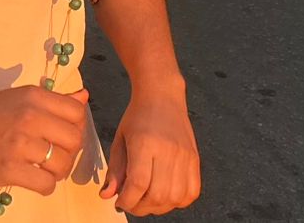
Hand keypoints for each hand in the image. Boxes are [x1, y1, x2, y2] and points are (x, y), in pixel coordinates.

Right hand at [0, 87, 89, 195]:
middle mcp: (30, 116)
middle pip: (75, 140)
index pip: (78, 112)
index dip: (76, 127)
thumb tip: (84, 97)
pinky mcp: (9, 169)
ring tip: (44, 169)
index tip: (62, 135)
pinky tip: (33, 179)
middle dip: (70, 152)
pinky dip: (45, 186)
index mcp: (34, 96)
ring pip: (63, 164)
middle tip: (55, 156)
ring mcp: (19, 143)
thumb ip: (53, 101)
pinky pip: (46, 184)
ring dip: (58, 172)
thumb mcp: (19, 98)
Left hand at [99, 92, 200, 215]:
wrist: (162, 96)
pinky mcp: (195, 159)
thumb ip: (115, 170)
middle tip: (132, 201)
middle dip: (141, 207)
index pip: (138, 184)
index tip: (120, 201)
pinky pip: (192, 192)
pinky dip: (178, 201)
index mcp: (145, 143)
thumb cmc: (139, 116)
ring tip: (147, 198)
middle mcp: (168, 150)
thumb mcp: (119, 140)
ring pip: (175, 198)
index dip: (127, 200)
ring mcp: (185, 155)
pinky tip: (166, 194)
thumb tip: (108, 195)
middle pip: (158, 195)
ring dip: (159, 206)